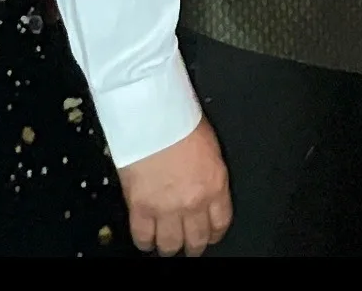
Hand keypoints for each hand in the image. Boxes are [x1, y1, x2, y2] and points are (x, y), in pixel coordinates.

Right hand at [116, 118, 232, 256]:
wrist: (153, 116)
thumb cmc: (181, 122)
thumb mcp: (209, 149)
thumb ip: (208, 175)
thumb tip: (204, 189)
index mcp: (215, 184)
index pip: (220, 224)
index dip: (214, 233)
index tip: (209, 234)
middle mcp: (194, 202)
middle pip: (196, 240)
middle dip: (193, 245)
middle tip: (188, 242)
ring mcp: (166, 208)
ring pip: (170, 245)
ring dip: (169, 245)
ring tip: (167, 241)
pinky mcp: (141, 208)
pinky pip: (143, 237)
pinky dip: (145, 241)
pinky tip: (147, 237)